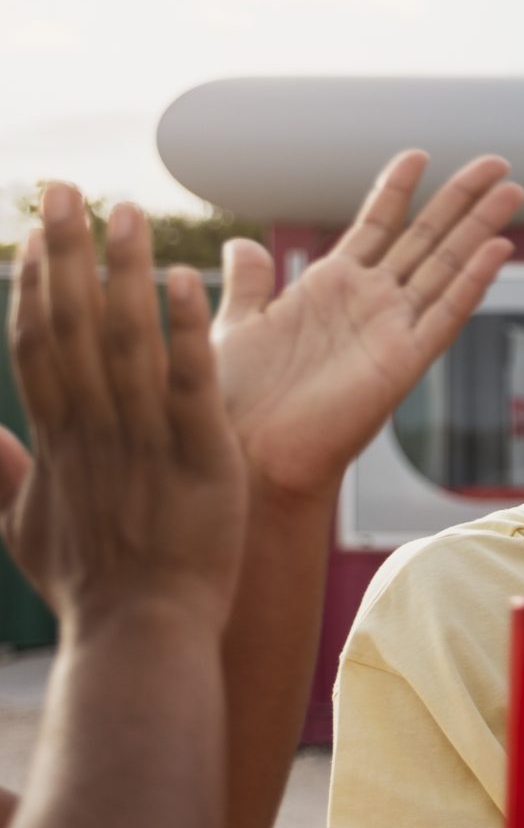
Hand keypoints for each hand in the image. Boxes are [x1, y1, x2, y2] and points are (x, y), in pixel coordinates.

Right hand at [0, 190, 244, 628]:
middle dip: (65, 253)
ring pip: (127, 341)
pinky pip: (189, 384)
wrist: (139, 639)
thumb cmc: (92, 590)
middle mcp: (92, 430)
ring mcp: (143, 442)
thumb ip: (5, 476)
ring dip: (123, 272)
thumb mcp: (28, 530)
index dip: (34, 285)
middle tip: (66, 188)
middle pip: (70, 325)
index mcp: (58, 441)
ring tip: (127, 211)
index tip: (35, 233)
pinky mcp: (200, 458)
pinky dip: (185, 333)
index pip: (38, 345)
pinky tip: (186, 281)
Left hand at [213, 150, 518, 498]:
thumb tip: (242, 245)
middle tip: (497, 163)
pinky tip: (497, 249)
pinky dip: (473, 282)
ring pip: (446, 266)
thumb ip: (249, 284)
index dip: (396, 190)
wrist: (244, 455)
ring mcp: (392, 330)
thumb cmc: (233, 400)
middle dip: (461, 199)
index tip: (419, 155)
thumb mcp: (235, 325)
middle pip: (426, 238)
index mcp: (330, 288)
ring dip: (480, 227)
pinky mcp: (404, 362)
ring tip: (512, 190)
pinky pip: (445, 315)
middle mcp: (370, 303)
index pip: (374, 226)